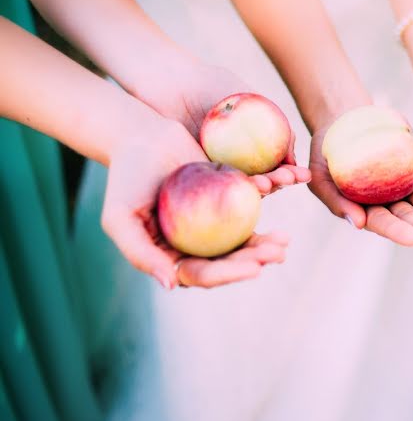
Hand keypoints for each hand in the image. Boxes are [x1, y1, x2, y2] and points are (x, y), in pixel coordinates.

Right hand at [101, 119, 291, 288]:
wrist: (140, 136)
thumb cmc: (125, 178)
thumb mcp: (120, 218)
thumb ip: (141, 253)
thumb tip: (171, 284)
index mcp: (170, 256)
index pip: (202, 274)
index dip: (228, 275)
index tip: (255, 270)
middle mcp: (193, 244)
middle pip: (228, 260)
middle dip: (255, 261)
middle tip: (278, 254)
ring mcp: (211, 223)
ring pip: (242, 239)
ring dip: (265, 243)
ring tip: (284, 241)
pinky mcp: (225, 198)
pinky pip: (248, 207)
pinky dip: (264, 208)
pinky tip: (282, 211)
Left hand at [136, 57, 303, 192]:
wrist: (171, 83)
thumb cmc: (211, 84)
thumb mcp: (251, 100)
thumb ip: (275, 124)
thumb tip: (292, 156)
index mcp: (253, 146)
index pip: (277, 166)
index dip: (291, 173)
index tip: (302, 175)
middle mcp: (237, 161)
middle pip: (263, 181)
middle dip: (279, 183)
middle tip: (286, 181)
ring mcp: (216, 169)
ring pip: (241, 187)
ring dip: (259, 190)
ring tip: (266, 185)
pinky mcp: (195, 173)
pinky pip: (216, 186)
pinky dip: (231, 189)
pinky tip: (243, 187)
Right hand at [307, 125, 412, 245]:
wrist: (343, 119)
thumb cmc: (325, 151)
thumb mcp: (320, 175)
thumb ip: (336, 200)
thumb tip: (358, 224)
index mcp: (364, 208)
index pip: (382, 222)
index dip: (397, 230)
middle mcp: (388, 201)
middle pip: (409, 217)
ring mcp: (405, 184)